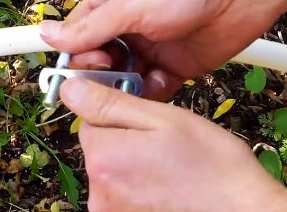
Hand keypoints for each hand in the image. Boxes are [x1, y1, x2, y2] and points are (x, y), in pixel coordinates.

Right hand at [41, 0, 286, 101]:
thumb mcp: (130, 3)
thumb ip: (90, 27)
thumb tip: (49, 34)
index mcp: (112, 1)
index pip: (79, 34)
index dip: (73, 56)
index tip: (70, 76)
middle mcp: (130, 25)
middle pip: (99, 61)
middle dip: (100, 74)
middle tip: (107, 77)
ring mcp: (154, 46)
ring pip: (125, 78)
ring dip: (125, 86)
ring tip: (133, 84)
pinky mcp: (177, 66)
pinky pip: (155, 89)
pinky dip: (154, 92)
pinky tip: (161, 82)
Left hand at [60, 78, 286, 211]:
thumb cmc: (215, 169)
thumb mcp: (166, 118)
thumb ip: (112, 103)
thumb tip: (72, 89)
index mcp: (105, 157)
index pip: (90, 120)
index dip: (120, 113)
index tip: (146, 116)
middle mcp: (99, 192)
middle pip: (100, 149)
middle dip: (127, 142)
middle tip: (166, 145)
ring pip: (113, 174)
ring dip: (134, 168)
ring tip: (170, 169)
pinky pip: (123, 197)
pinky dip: (141, 191)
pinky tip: (167, 188)